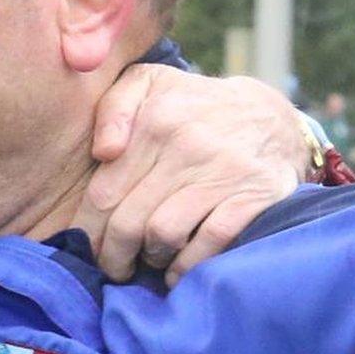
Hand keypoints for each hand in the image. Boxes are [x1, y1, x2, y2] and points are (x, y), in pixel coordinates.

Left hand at [77, 66, 302, 285]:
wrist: (268, 115)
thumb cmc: (190, 107)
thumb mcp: (147, 84)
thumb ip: (112, 109)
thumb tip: (103, 152)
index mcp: (154, 121)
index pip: (104, 193)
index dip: (89, 231)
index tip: (86, 248)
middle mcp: (186, 145)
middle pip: (129, 221)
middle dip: (114, 255)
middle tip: (114, 267)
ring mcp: (222, 171)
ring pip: (164, 235)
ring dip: (151, 258)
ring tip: (150, 258)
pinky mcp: (254, 195)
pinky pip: (210, 242)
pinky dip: (188, 264)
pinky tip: (178, 269)